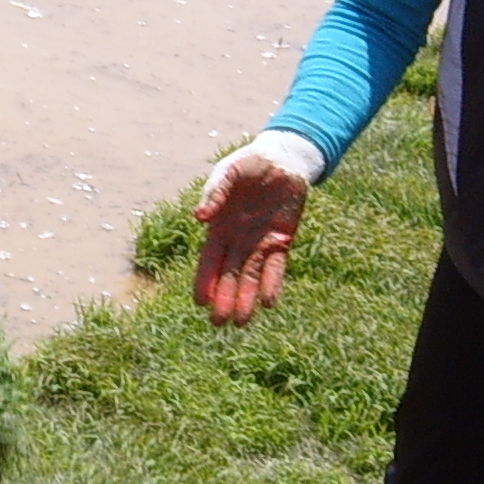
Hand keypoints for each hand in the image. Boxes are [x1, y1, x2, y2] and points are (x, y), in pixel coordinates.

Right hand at [193, 154, 309, 325]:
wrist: (283, 160)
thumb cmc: (249, 164)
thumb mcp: (229, 171)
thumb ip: (215, 192)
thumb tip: (200, 217)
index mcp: (220, 227)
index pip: (209, 260)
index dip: (205, 281)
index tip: (200, 302)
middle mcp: (238, 240)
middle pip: (229, 275)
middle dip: (224, 299)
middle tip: (219, 323)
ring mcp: (260, 243)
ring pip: (251, 276)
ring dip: (246, 299)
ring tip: (242, 322)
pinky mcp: (281, 241)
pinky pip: (276, 267)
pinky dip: (272, 284)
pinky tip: (268, 303)